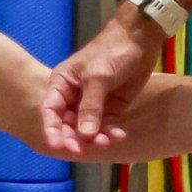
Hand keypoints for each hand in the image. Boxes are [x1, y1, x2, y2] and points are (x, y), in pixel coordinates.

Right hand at [40, 9, 167, 156]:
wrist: (140, 40)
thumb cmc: (112, 52)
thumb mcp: (98, 77)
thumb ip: (90, 106)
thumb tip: (84, 135)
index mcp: (62, 84)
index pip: (51, 110)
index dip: (51, 129)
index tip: (58, 146)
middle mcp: (73, 96)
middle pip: (67, 124)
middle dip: (74, 138)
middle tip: (83, 151)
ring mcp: (92, 103)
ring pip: (87, 128)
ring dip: (95, 138)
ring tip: (107, 142)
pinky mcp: (110, 107)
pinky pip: (106, 126)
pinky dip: (111, 133)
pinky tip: (120, 135)